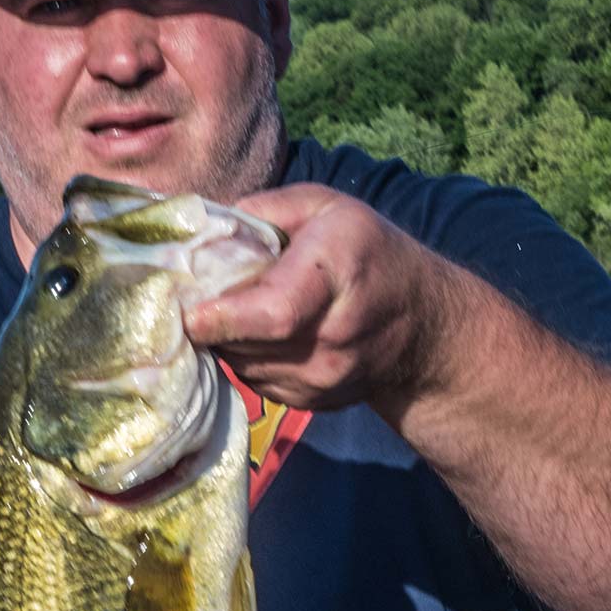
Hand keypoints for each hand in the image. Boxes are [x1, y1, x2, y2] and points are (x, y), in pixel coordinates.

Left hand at [185, 183, 450, 418]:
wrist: (423, 326)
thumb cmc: (367, 252)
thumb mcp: (324, 207)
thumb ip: (262, 211)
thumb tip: (201, 233)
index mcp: (339, 272)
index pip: (273, 313)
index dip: (224, 317)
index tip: (188, 314)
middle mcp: (334, 335)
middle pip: (246, 342)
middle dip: (211, 322)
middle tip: (193, 296)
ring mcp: (324, 378)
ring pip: (243, 365)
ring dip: (226, 340)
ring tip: (232, 309)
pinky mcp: (311, 403)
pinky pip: (254, 381)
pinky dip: (244, 358)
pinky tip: (258, 334)